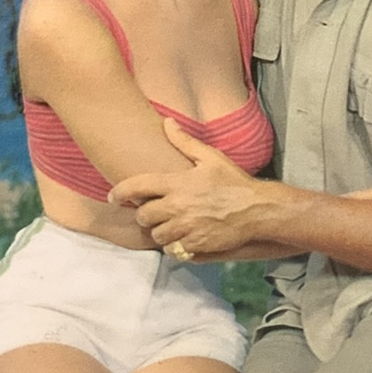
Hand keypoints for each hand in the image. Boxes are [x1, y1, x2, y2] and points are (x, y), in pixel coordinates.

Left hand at [108, 119, 277, 259]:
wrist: (258, 210)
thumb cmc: (234, 183)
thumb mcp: (211, 158)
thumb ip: (185, 142)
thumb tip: (167, 123)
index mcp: (178, 184)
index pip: (137, 187)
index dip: (120, 193)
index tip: (114, 197)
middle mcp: (178, 207)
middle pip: (143, 216)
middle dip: (145, 214)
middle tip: (153, 211)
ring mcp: (186, 229)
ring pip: (157, 236)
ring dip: (160, 231)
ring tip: (171, 225)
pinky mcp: (195, 246)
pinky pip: (173, 250)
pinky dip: (175, 245)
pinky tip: (184, 236)